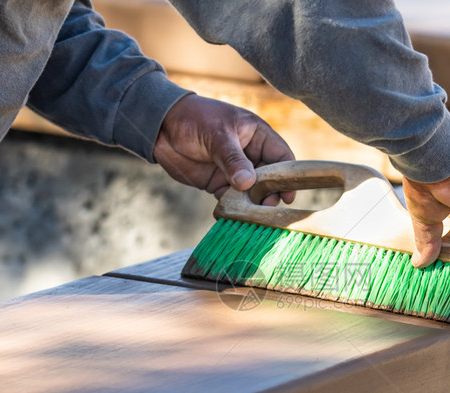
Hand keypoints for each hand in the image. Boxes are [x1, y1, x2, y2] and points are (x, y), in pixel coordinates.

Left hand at [153, 94, 295, 204]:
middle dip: (271, 193)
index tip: (287, 194)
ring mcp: (235, 170)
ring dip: (253, 203)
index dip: (287, 175)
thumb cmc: (194, 119)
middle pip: (270, 178)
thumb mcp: (217, 136)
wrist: (161, 126)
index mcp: (257, 135)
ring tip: (252, 214)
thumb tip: (248, 184)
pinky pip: (233, 199)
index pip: (281, 156)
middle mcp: (250, 154)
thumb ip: (233, 160)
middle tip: (267, 207)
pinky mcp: (219, 183)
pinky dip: (235, 208)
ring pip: (253, 192)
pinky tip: (235, 215)